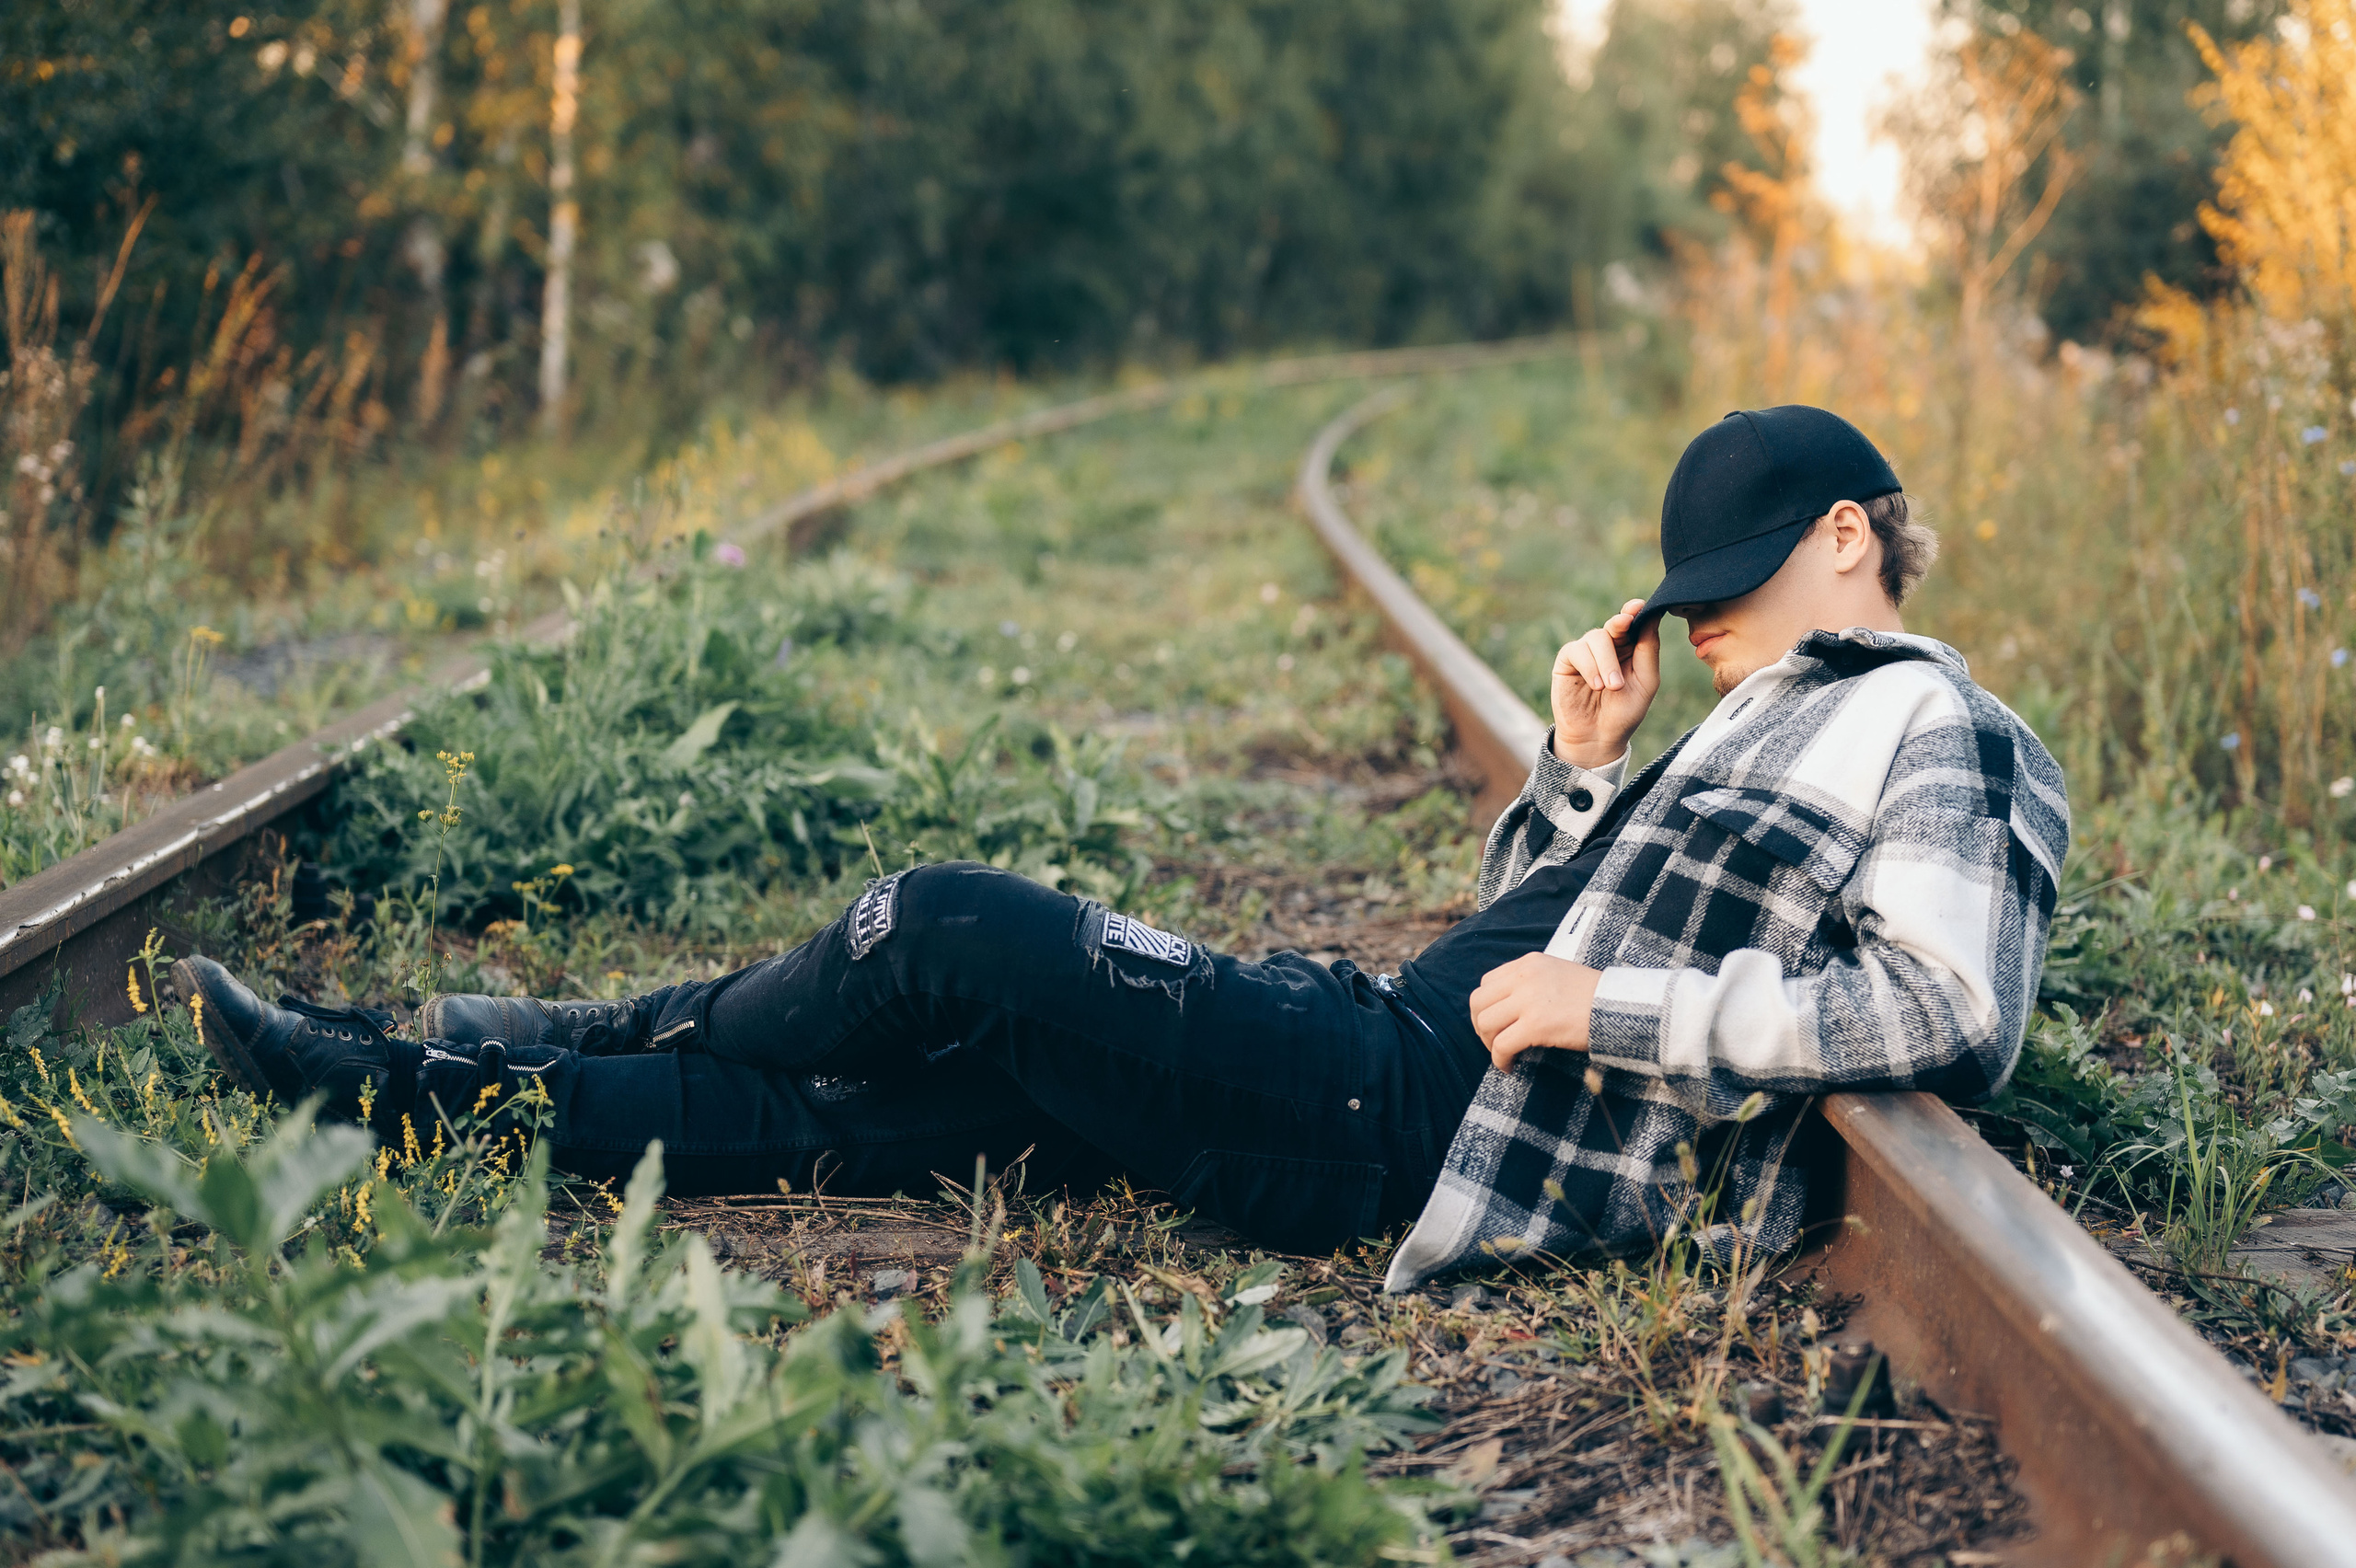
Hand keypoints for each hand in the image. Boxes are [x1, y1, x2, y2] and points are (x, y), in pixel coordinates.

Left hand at [1470, 953, 1600, 1071]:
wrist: (1621, 1007)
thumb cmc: (1595, 997)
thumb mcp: (1559, 975)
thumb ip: (1532, 983)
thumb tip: (1509, 1008)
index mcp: (1529, 963)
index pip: (1487, 982)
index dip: (1486, 1007)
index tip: (1496, 1023)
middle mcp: (1524, 977)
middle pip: (1479, 1002)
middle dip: (1481, 1026)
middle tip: (1493, 1042)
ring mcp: (1529, 1000)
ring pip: (1485, 1023)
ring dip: (1489, 1043)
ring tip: (1504, 1054)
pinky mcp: (1536, 1025)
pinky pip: (1501, 1045)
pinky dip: (1500, 1060)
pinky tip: (1509, 1067)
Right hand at [1550, 599, 1659, 768]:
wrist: (1599, 737)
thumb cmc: (1625, 711)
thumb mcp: (1646, 681)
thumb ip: (1648, 649)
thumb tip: (1652, 616)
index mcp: (1630, 647)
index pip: (1633, 621)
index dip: (1634, 610)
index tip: (1638, 605)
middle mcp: (1608, 645)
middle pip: (1615, 623)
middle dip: (1620, 624)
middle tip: (1625, 625)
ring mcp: (1587, 651)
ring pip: (1596, 637)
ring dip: (1606, 662)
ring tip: (1612, 687)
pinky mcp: (1567, 661)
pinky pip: (1577, 651)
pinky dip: (1590, 667)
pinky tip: (1596, 685)